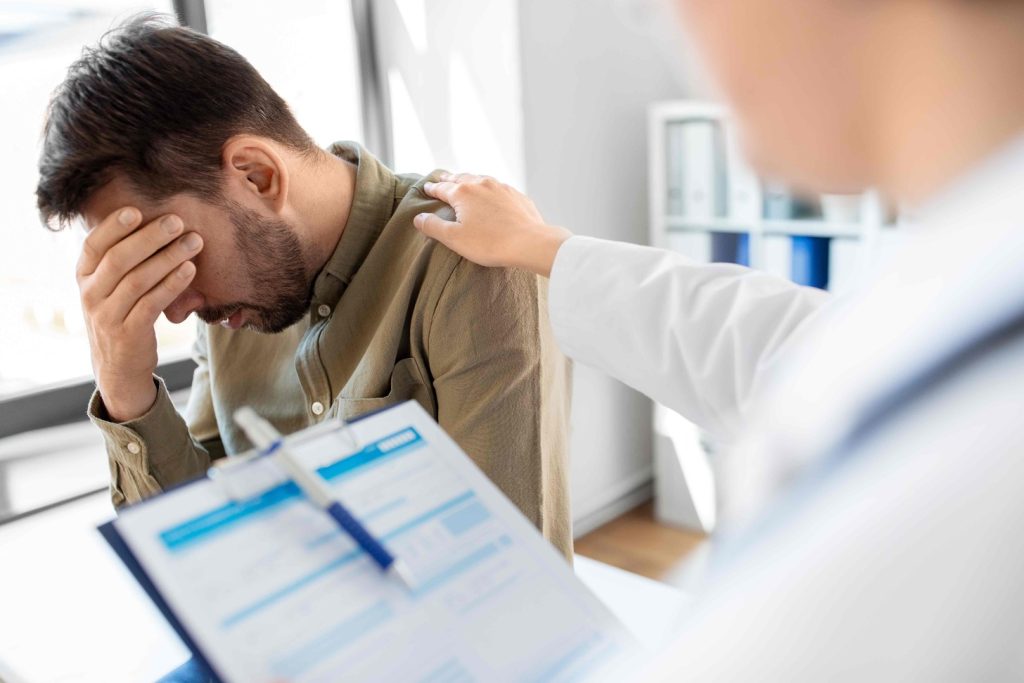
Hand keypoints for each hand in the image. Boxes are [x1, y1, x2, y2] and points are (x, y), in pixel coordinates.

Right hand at [77, 207, 202, 421]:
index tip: (136, 210)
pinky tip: (189, 270)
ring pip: (137, 280)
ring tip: (193, 242)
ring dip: (168, 258)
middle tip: (177, 221)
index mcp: (85, 276)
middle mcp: (90, 294)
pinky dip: (171, 284)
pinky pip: (151, 304)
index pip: (94, 245)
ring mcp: (107, 315)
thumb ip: (125, 260)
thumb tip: (157, 221)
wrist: (119, 367)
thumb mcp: (113, 287)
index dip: (113, 226)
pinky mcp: (128, 333)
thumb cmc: (123, 314)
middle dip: (150, 237)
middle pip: (119, 259)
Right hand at [415, 173, 572, 277]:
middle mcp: (480, 184)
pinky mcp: (516, 195)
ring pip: (480, 178)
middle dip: (449, 179)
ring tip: (464, 181)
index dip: (432, 188)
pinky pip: (497, 187)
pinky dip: (488, 187)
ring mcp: (501, 187)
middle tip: (442, 178)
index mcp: (462, 193)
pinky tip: (490, 193)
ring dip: (469, 179)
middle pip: (460, 178)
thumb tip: (419, 217)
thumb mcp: (454, 238)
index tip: (426, 187)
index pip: (442, 188)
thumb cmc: (490, 243)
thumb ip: (433, 226)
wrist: (529, 243)